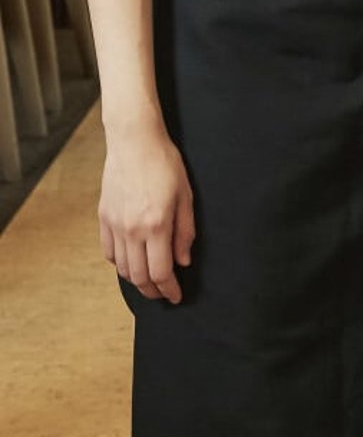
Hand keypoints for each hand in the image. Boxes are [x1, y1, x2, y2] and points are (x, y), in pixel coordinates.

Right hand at [99, 120, 194, 303]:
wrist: (134, 140)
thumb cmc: (165, 162)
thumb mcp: (185, 195)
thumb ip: (185, 231)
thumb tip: (183, 261)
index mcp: (156, 224)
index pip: (161, 272)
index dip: (169, 289)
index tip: (177, 296)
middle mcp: (132, 229)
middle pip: (139, 277)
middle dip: (153, 291)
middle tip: (164, 294)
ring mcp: (115, 224)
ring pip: (122, 268)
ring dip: (136, 280)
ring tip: (149, 281)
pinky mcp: (104, 217)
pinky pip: (109, 251)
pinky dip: (120, 263)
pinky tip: (131, 261)